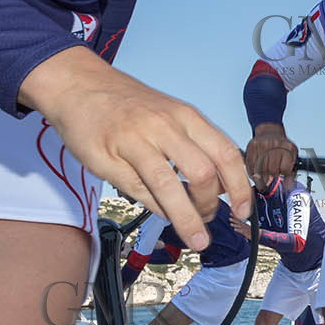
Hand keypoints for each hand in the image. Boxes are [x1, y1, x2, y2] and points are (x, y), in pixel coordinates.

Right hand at [19, 47, 250, 248]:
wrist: (80, 86)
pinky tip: (163, 213)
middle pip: (202, 173)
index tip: (245, 210)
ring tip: (196, 238)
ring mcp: (135, 142)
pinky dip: (156, 208)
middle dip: (210, 205)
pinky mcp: (108, 159)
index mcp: (186, 116)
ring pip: (169, 187)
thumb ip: (194, 145)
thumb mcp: (171, 114)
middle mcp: (165, 127)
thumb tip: (220, 186)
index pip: (225, 153)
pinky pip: (139, 191)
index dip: (239, 186)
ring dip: (186, 219)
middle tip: (209, 220)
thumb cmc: (131, 106)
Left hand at [228, 214, 254, 239]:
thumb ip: (241, 225)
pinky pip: (241, 231)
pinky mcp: (245, 232)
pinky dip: (238, 230)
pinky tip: (234, 229)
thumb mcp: (246, 227)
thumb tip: (235, 224)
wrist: (257, 234)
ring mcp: (245, 228)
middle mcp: (244, 225)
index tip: (230, 213)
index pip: (238, 219)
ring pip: (239, 226)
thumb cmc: (250, 231)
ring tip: (230, 224)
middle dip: (234, 220)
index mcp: (243, 223)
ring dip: (235, 225)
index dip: (234, 216)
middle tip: (229, 218)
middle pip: (238, 222)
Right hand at [247, 122, 298, 187]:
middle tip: (270, 175)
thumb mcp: (291, 157)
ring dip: (261, 175)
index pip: (285, 170)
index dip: (282, 174)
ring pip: (261, 169)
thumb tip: (287, 186)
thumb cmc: (281, 147)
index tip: (280, 173)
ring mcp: (264, 145)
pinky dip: (253, 171)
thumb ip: (291, 173)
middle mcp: (276, 145)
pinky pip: (251, 165)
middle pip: (272, 170)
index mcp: (288, 148)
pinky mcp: (253, 146)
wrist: (270, 132)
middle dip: (271, 175)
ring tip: (263, 175)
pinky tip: (256, 172)